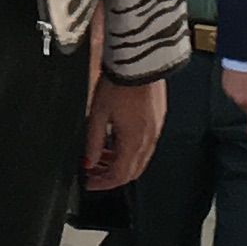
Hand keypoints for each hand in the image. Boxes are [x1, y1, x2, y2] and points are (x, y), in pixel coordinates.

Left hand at [84, 73, 166, 189]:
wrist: (140, 62)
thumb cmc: (118, 85)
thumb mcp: (97, 114)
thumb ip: (93, 142)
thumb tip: (88, 162)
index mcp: (134, 142)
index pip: (120, 176)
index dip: (103, 183)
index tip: (90, 183)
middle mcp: (149, 140)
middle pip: (132, 171)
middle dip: (111, 175)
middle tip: (93, 171)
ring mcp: (156, 130)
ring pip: (139, 158)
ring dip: (120, 161)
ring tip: (100, 154)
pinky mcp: (158, 119)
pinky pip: (145, 144)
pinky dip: (129, 149)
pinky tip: (115, 139)